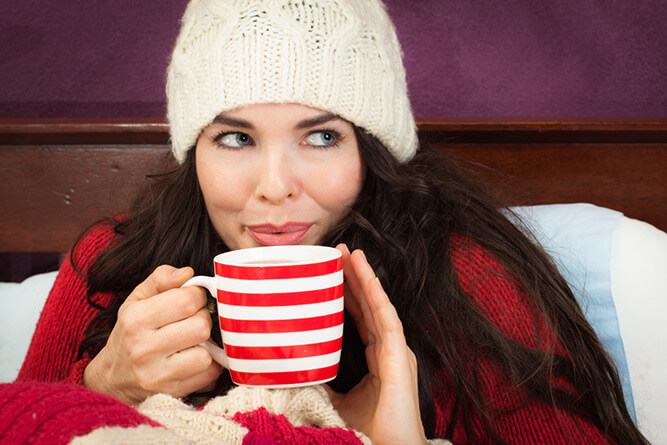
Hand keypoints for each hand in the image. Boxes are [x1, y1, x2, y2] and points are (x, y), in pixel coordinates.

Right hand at [83, 265, 221, 404]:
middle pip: (201, 326)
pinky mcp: (172, 392)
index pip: (187, 300)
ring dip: (204, 344)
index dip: (198, 295)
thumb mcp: (137, 299)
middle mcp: (144, 349)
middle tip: (192, 320)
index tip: (193, 298)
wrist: (113, 377)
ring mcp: (157, 374)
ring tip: (191, 340)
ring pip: (206, 353)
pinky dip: (207, 364)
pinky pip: (208, 374)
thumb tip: (187, 273)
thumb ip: (161, 279)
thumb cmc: (131, 331)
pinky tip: (192, 357)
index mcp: (136, 320)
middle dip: (203, 318)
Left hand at [325, 244, 426, 444]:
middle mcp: (388, 350)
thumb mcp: (334, 400)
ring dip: (365, 277)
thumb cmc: (369, 433)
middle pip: (369, 305)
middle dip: (354, 277)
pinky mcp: (400, 356)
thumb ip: (319, 379)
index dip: (349, 294)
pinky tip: (366, 276)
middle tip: (338, 251)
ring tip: (351, 253)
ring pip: (378, 305)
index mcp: (377, 358)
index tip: (333, 273)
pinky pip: (387, 319)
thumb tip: (291, 365)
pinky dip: (376, 295)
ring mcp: (396, 351)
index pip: (361, 318)